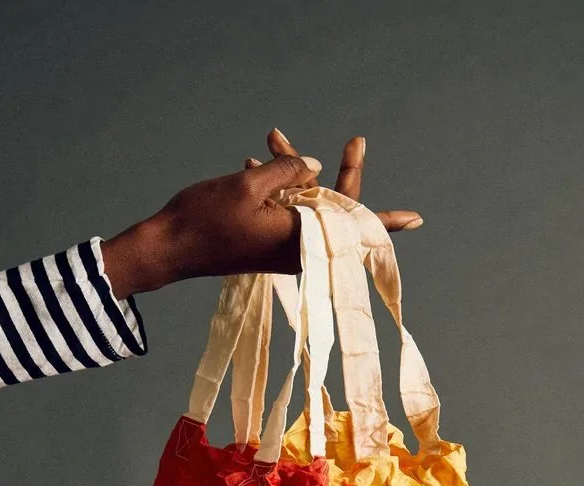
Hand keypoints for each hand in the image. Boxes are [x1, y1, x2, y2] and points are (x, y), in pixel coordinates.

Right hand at [101, 128, 422, 296]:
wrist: (168, 248)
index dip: (385, 219)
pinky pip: (285, 210)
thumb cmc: (204, 220)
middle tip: (356, 142)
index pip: (354, 224)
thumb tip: (312, 166)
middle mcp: (296, 247)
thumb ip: (286, 171)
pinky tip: (259, 161)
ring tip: (274, 138)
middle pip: (334, 207)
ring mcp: (280, 247)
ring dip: (294, 171)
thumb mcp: (247, 186)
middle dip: (339, 172)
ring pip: (306, 203)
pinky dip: (277, 186)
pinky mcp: (265, 242)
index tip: (415, 218)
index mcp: (300, 237)